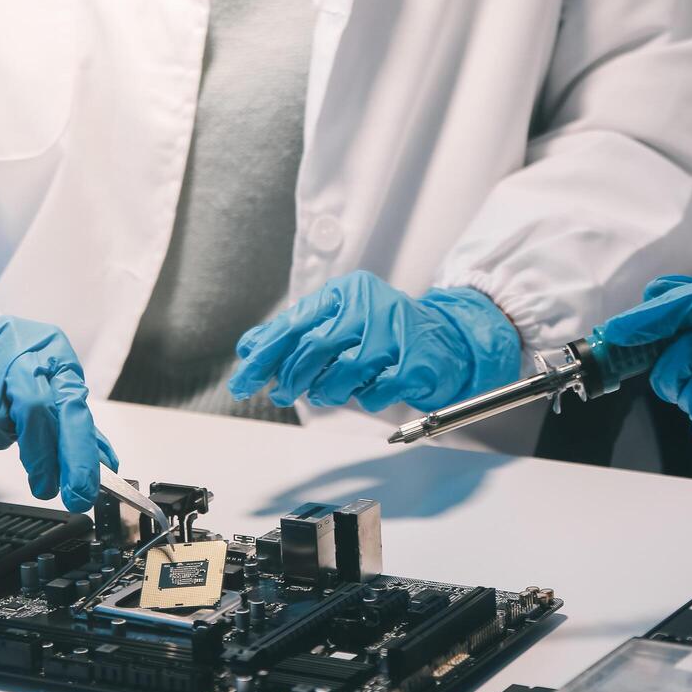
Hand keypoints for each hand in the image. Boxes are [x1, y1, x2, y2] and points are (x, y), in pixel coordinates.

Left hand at [228, 272, 520, 412]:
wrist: (447, 340)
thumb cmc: (387, 333)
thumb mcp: (340, 322)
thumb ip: (297, 332)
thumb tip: (250, 347)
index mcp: (346, 293)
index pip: (294, 324)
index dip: (265, 356)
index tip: (245, 380)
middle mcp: (370, 306)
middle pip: (314, 347)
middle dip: (291, 378)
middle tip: (281, 394)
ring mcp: (395, 333)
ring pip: (344, 372)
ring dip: (329, 390)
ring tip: (328, 391)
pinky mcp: (416, 362)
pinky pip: (376, 391)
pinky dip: (367, 398)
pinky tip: (370, 390)